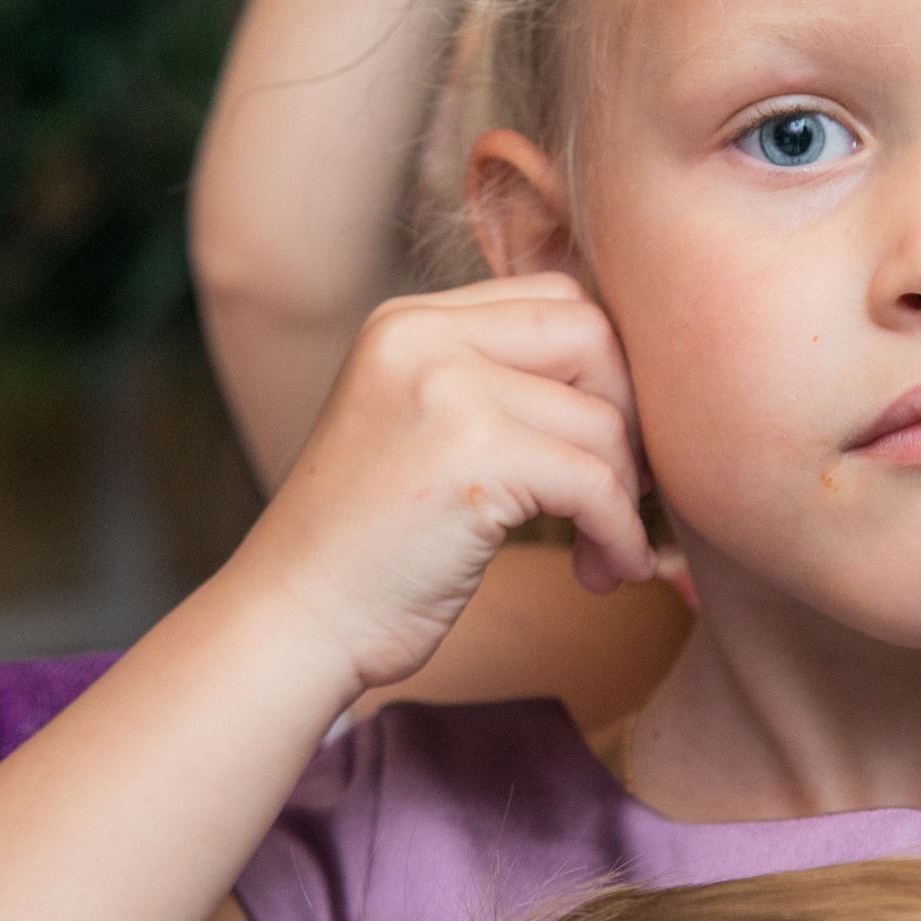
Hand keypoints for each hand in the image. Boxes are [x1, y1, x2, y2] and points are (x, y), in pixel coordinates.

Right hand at [222, 274, 657, 697]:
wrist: (292, 621)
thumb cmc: (367, 546)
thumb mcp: (420, 425)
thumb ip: (493, 380)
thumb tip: (625, 379)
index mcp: (407, 322)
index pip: (556, 299)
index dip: (605, 371)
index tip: (606, 444)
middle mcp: (423, 337)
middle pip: (592, 336)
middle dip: (628, 417)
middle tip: (621, 491)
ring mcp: (445, 391)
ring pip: (602, 418)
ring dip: (624, 495)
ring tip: (604, 552)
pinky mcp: (470, 456)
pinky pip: (596, 482)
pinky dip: (619, 533)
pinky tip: (606, 570)